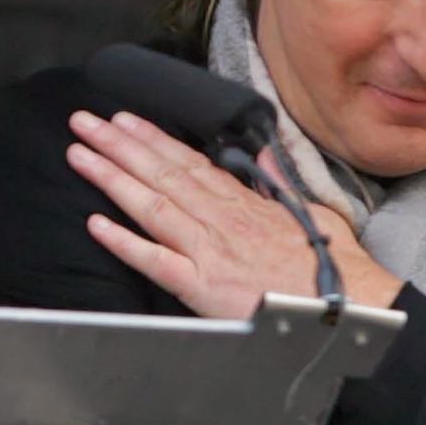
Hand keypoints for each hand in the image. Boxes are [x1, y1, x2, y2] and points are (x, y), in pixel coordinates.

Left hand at [64, 110, 403, 317]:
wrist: (345, 305)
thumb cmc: (328, 267)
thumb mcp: (307, 212)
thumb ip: (277, 184)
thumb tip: (265, 155)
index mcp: (244, 203)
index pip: (189, 163)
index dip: (153, 139)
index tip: (125, 119)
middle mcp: (221, 219)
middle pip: (162, 174)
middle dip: (120, 145)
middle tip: (85, 122)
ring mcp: (210, 249)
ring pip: (152, 205)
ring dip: (113, 177)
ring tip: (80, 155)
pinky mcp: (204, 285)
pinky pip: (156, 260)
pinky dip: (125, 242)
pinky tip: (96, 225)